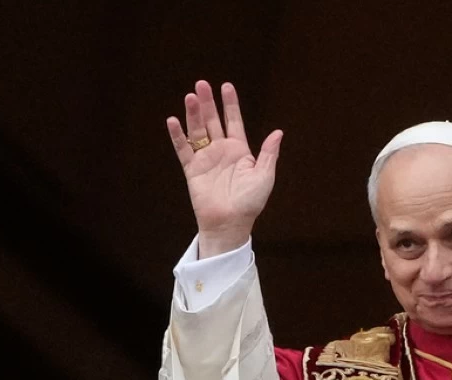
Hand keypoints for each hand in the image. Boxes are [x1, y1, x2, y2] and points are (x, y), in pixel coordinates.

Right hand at [166, 81, 282, 256]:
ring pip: (197, 131)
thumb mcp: (264, 176)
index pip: (234, 122)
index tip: (226, 87)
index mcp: (240, 151)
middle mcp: (221, 151)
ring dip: (193, 114)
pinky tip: (173, 121)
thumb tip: (278, 132)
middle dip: (208, 103)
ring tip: (190, 96)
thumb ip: (269, 153)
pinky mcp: (192, 169)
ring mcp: (206, 159)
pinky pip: (183, 149)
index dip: (230, 105)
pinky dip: (177, 136)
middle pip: (212, 121)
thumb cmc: (250, 203)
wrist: (231, 223)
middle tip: (202, 84)